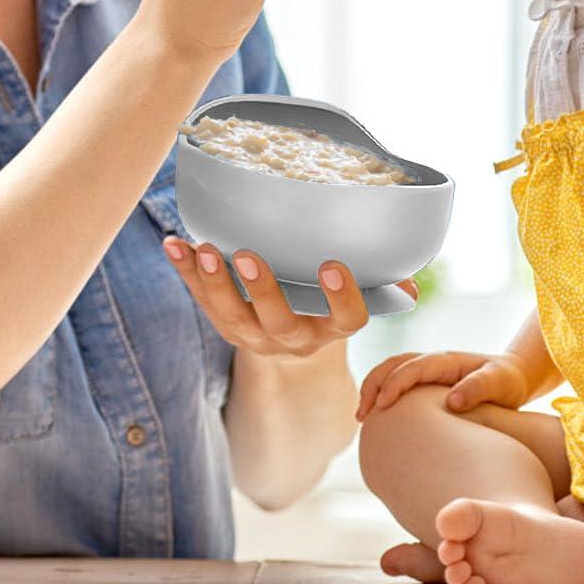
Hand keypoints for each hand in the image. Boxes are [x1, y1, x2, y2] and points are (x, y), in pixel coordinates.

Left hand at [162, 238, 415, 358]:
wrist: (292, 339)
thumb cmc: (330, 301)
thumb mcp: (357, 298)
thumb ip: (382, 288)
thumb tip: (410, 285)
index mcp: (331, 329)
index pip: (346, 322)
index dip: (341, 298)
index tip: (333, 265)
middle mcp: (292, 338)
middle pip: (276, 322)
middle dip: (261, 290)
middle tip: (248, 254)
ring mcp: (254, 335)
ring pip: (230, 317)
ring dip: (212, 283)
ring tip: (201, 249)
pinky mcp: (223, 324)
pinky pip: (201, 301)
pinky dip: (185, 272)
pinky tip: (172, 244)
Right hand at [354, 350, 535, 421]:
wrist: (514, 379)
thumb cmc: (507, 382)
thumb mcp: (499, 383)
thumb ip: (477, 388)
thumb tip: (451, 402)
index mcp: (446, 360)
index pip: (412, 367)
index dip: (394, 383)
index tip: (382, 406)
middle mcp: (433, 363)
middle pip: (393, 364)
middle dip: (373, 384)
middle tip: (362, 414)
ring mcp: (428, 373)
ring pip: (392, 372)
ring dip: (373, 389)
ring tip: (363, 417)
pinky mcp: (427, 385)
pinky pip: (400, 385)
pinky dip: (383, 396)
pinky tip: (379, 420)